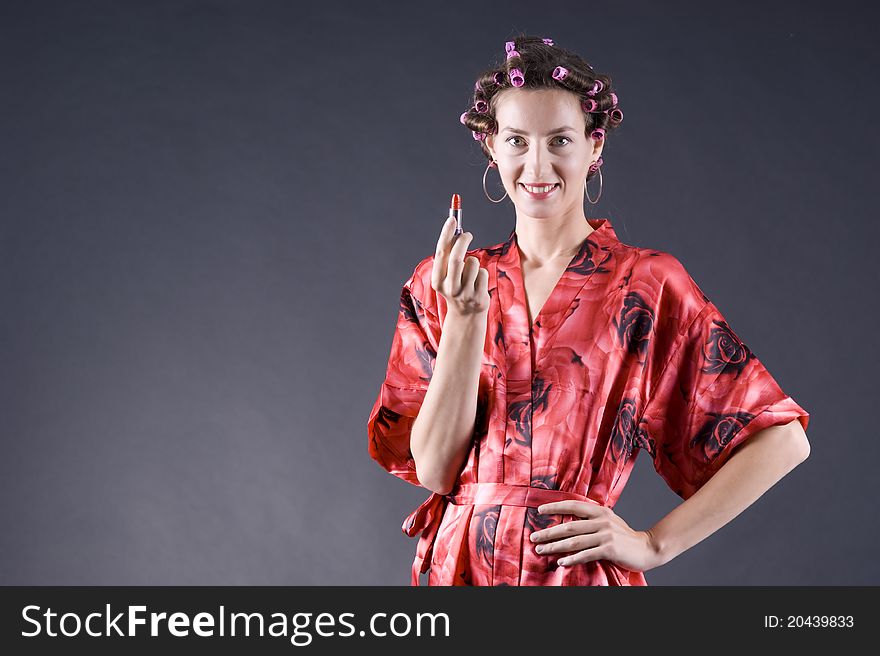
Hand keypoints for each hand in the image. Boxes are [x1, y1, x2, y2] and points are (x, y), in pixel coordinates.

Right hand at [431, 216, 488, 318]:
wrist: (466, 316)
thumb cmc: (457, 288)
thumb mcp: (448, 275)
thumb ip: (449, 256)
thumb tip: (456, 230)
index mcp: (438, 281)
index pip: (441, 253)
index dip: (446, 234)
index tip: (452, 219)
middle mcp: (449, 288)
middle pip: (456, 258)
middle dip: (463, 241)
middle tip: (467, 234)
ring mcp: (464, 294)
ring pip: (473, 262)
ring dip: (473, 261)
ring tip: (471, 272)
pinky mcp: (479, 297)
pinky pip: (483, 272)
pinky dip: (481, 273)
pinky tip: (477, 283)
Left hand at [530, 501, 663, 572]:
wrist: (647, 548)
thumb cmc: (624, 537)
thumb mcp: (608, 521)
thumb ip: (591, 519)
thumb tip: (568, 521)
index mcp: (600, 511)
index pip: (573, 505)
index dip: (555, 507)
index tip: (539, 511)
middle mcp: (601, 520)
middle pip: (569, 526)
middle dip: (548, 532)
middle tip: (533, 537)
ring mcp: (605, 535)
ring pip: (574, 541)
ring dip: (555, 546)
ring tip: (541, 550)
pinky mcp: (609, 549)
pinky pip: (586, 554)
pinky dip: (572, 559)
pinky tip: (561, 562)